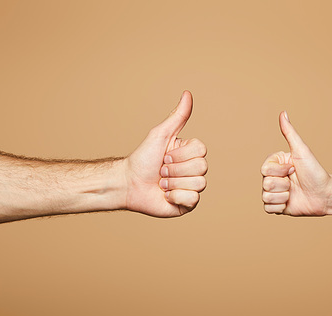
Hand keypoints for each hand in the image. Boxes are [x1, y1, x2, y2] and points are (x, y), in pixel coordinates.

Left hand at [124, 91, 207, 217]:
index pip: (202, 151)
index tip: (165, 155)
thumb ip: (178, 116)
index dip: (181, 154)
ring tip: (161, 184)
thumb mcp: (161, 134)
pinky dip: (175, 197)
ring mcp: (192, 187)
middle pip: (202, 167)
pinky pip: (193, 200)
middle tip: (161, 171)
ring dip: (173, 183)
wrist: (129, 184)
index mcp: (190, 153)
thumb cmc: (143, 158)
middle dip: (175, 169)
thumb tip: (187, 93)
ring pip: (199, 184)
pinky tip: (165, 196)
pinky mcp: (187, 204)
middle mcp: (194, 170)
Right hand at [261, 112, 330, 215]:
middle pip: (265, 183)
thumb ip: (289, 133)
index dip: (280, 171)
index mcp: (275, 164)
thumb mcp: (301, 151)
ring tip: (294, 193)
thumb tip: (283, 113)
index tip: (293, 169)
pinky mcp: (276, 207)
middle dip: (283, 184)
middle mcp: (273, 178)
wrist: (325, 195)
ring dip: (283, 196)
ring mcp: (274, 193)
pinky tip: (291, 202)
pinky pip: (268, 209)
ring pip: (266, 197)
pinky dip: (281, 206)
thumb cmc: (315, 171)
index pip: (265, 169)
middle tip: (295, 181)